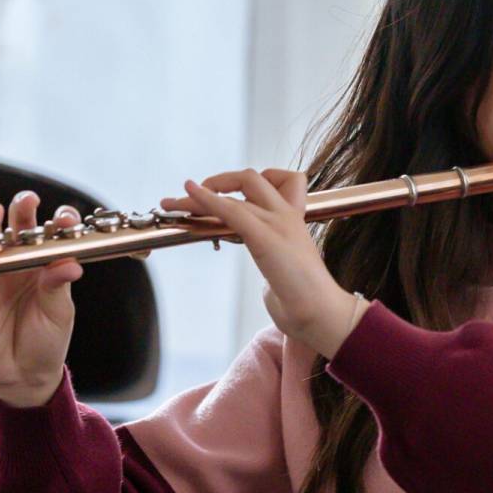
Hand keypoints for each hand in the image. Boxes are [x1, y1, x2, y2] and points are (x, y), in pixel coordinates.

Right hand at [0, 191, 84, 407]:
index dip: (60, 223)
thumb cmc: (47, 343)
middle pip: (25, 228)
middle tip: (31, 201)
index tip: (65, 220)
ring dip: (0, 222)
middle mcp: (26, 265)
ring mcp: (2, 274)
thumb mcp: (58, 314)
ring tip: (2, 210)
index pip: (56, 237)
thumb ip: (57, 287)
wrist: (22, 374)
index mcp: (51, 267)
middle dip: (26, 210)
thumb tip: (69, 265)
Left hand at [160, 168, 362, 358]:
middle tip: (195, 194)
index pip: (281, 182)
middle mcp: (287, 215)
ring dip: (197, 197)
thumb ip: (277, 273)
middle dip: (220, 181)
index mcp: (294, 222)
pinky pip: (230, 209)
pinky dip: (206, 199)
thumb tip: (269, 287)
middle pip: (252, 179)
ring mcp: (277, 223)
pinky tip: (189, 193)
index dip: (251, 184)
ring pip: (233, 195)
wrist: (320, 313)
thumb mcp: (286, 278)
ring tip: (172, 202)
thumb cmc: (305, 303)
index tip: (226, 195)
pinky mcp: (264, 236)